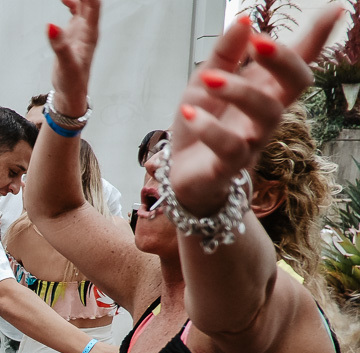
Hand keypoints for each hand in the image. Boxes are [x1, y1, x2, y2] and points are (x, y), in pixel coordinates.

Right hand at [46, 0, 99, 115]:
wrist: (71, 93)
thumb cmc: (73, 82)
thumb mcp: (66, 65)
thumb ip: (59, 45)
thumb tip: (50, 26)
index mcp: (90, 34)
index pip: (94, 6)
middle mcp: (88, 29)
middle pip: (90, 3)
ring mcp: (82, 31)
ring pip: (84, 6)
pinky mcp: (74, 34)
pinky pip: (76, 13)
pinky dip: (71, 4)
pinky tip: (64, 0)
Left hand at [166, 9, 342, 215]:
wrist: (181, 172)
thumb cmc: (202, 122)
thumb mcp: (205, 81)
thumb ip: (225, 54)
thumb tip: (244, 20)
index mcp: (265, 88)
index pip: (298, 61)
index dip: (317, 37)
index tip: (335, 9)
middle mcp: (266, 113)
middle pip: (298, 84)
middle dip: (284, 60)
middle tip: (258, 42)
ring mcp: (252, 140)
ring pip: (267, 115)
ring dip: (239, 92)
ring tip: (209, 79)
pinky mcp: (230, 165)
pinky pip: (230, 147)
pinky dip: (209, 128)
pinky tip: (190, 114)